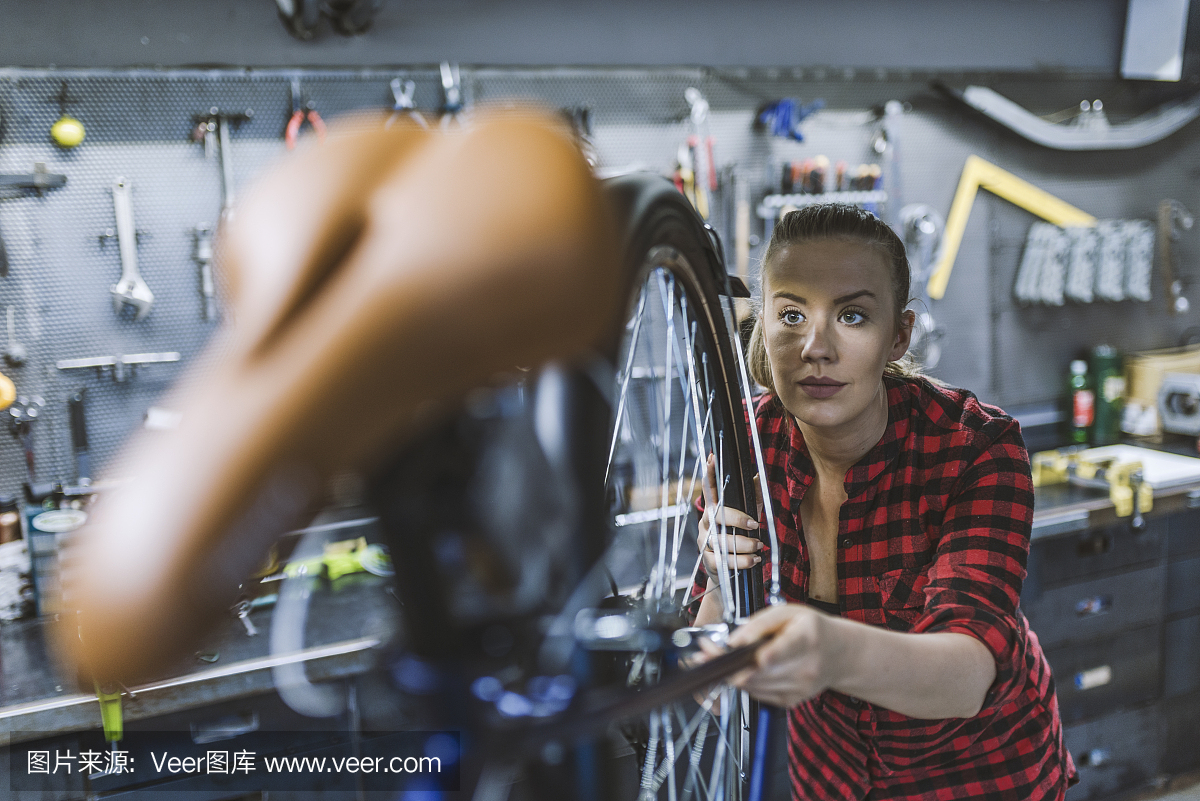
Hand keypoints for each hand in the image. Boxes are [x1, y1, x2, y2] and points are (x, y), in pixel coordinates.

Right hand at [696, 453, 763, 574]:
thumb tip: (759, 476)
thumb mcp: (749, 514)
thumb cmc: (739, 537)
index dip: (710, 473)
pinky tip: (754, 560)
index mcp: (715, 508)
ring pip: (721, 540)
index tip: (712, 457)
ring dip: (744, 544)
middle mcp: (706, 522)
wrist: (728, 572)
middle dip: (737, 520)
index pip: (710, 488)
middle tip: (756, 526)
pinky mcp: (708, 560)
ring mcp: (705, 541)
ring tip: (759, 546)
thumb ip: (754, 496)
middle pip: (716, 515)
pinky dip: (742, 561)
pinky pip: (723, 561)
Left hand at [724, 603, 836, 707]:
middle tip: (705, 653)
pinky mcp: (791, 701)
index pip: (787, 648)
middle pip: (760, 671)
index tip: (758, 657)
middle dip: (727, 664)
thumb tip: (734, 640)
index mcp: (807, 638)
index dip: (771, 654)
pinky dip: (745, 682)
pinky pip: (757, 694)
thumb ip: (759, 624)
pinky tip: (742, 670)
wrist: (837, 654)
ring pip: (754, 685)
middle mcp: (806, 666)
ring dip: (730, 674)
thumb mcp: (788, 613)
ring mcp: (800, 688)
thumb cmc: (810, 629)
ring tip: (716, 658)